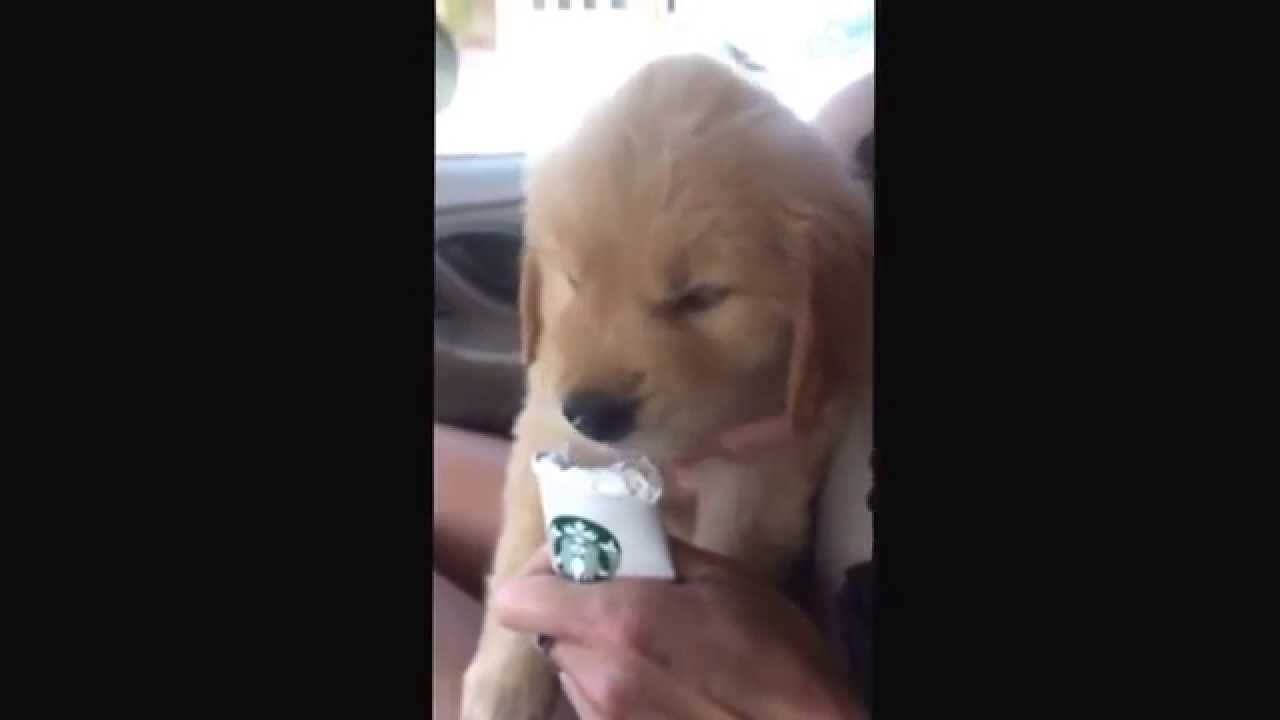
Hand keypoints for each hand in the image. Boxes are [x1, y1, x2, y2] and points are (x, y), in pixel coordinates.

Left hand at [491, 538, 864, 719]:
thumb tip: (618, 538)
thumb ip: (655, 554)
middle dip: (579, 606)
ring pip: (571, 667)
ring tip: (655, 644)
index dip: (544, 571)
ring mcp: (606, 719)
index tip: (582, 559)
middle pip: (548, 629)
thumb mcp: (724, 579)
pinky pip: (595, 702)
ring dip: (598, 648)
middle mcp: (600, 677)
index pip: (519, 598)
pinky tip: (666, 680)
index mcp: (620, 623)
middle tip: (629, 594)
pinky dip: (616, 683)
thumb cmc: (779, 653)